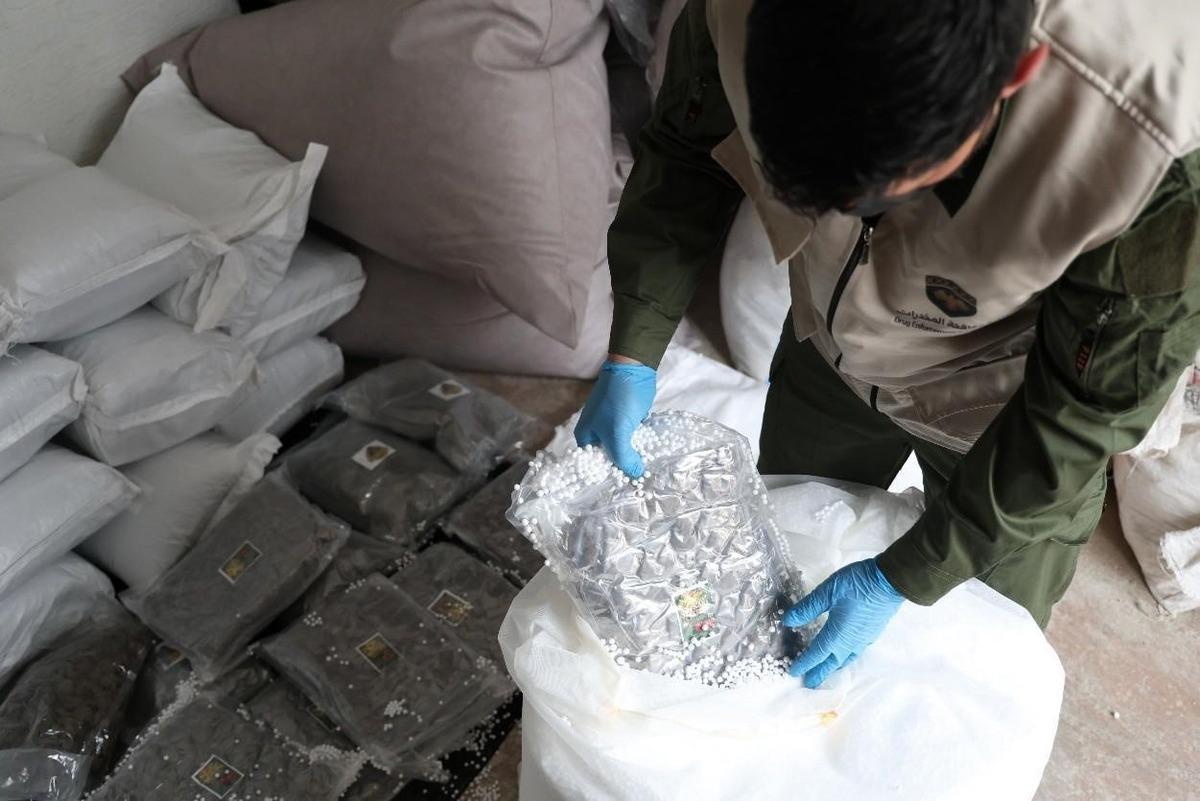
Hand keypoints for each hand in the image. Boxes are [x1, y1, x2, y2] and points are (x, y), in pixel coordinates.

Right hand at [575, 359, 655, 477]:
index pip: (594, 465)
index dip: (607, 477)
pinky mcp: (629, 421)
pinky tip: (652, 456)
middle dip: (623, 468)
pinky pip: (635, 439)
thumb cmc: (618, 401)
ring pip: (624, 449)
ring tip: (648, 472)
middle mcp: (598, 434)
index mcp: (586, 437)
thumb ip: (624, 458)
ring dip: (635, 457)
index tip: (623, 489)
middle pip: (610, 458)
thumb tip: (636, 474)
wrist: (633, 369)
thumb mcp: (617, 433)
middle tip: (639, 481)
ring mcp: (614, 427)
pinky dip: (642, 446)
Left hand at [784, 558, 903, 688]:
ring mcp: (863, 639)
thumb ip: (808, 608)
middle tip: (809, 684)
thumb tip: (788, 621)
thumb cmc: (857, 584)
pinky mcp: (873, 634)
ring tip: (826, 671)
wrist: (890, 582)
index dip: (804, 663)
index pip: (816, 653)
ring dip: (834, 667)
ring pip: (846, 659)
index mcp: (837, 634)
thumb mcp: (827, 592)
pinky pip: (855, 653)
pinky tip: (845, 654)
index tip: (793, 673)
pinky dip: (846, 658)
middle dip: (819, 673)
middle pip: (832, 662)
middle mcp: (850, 642)